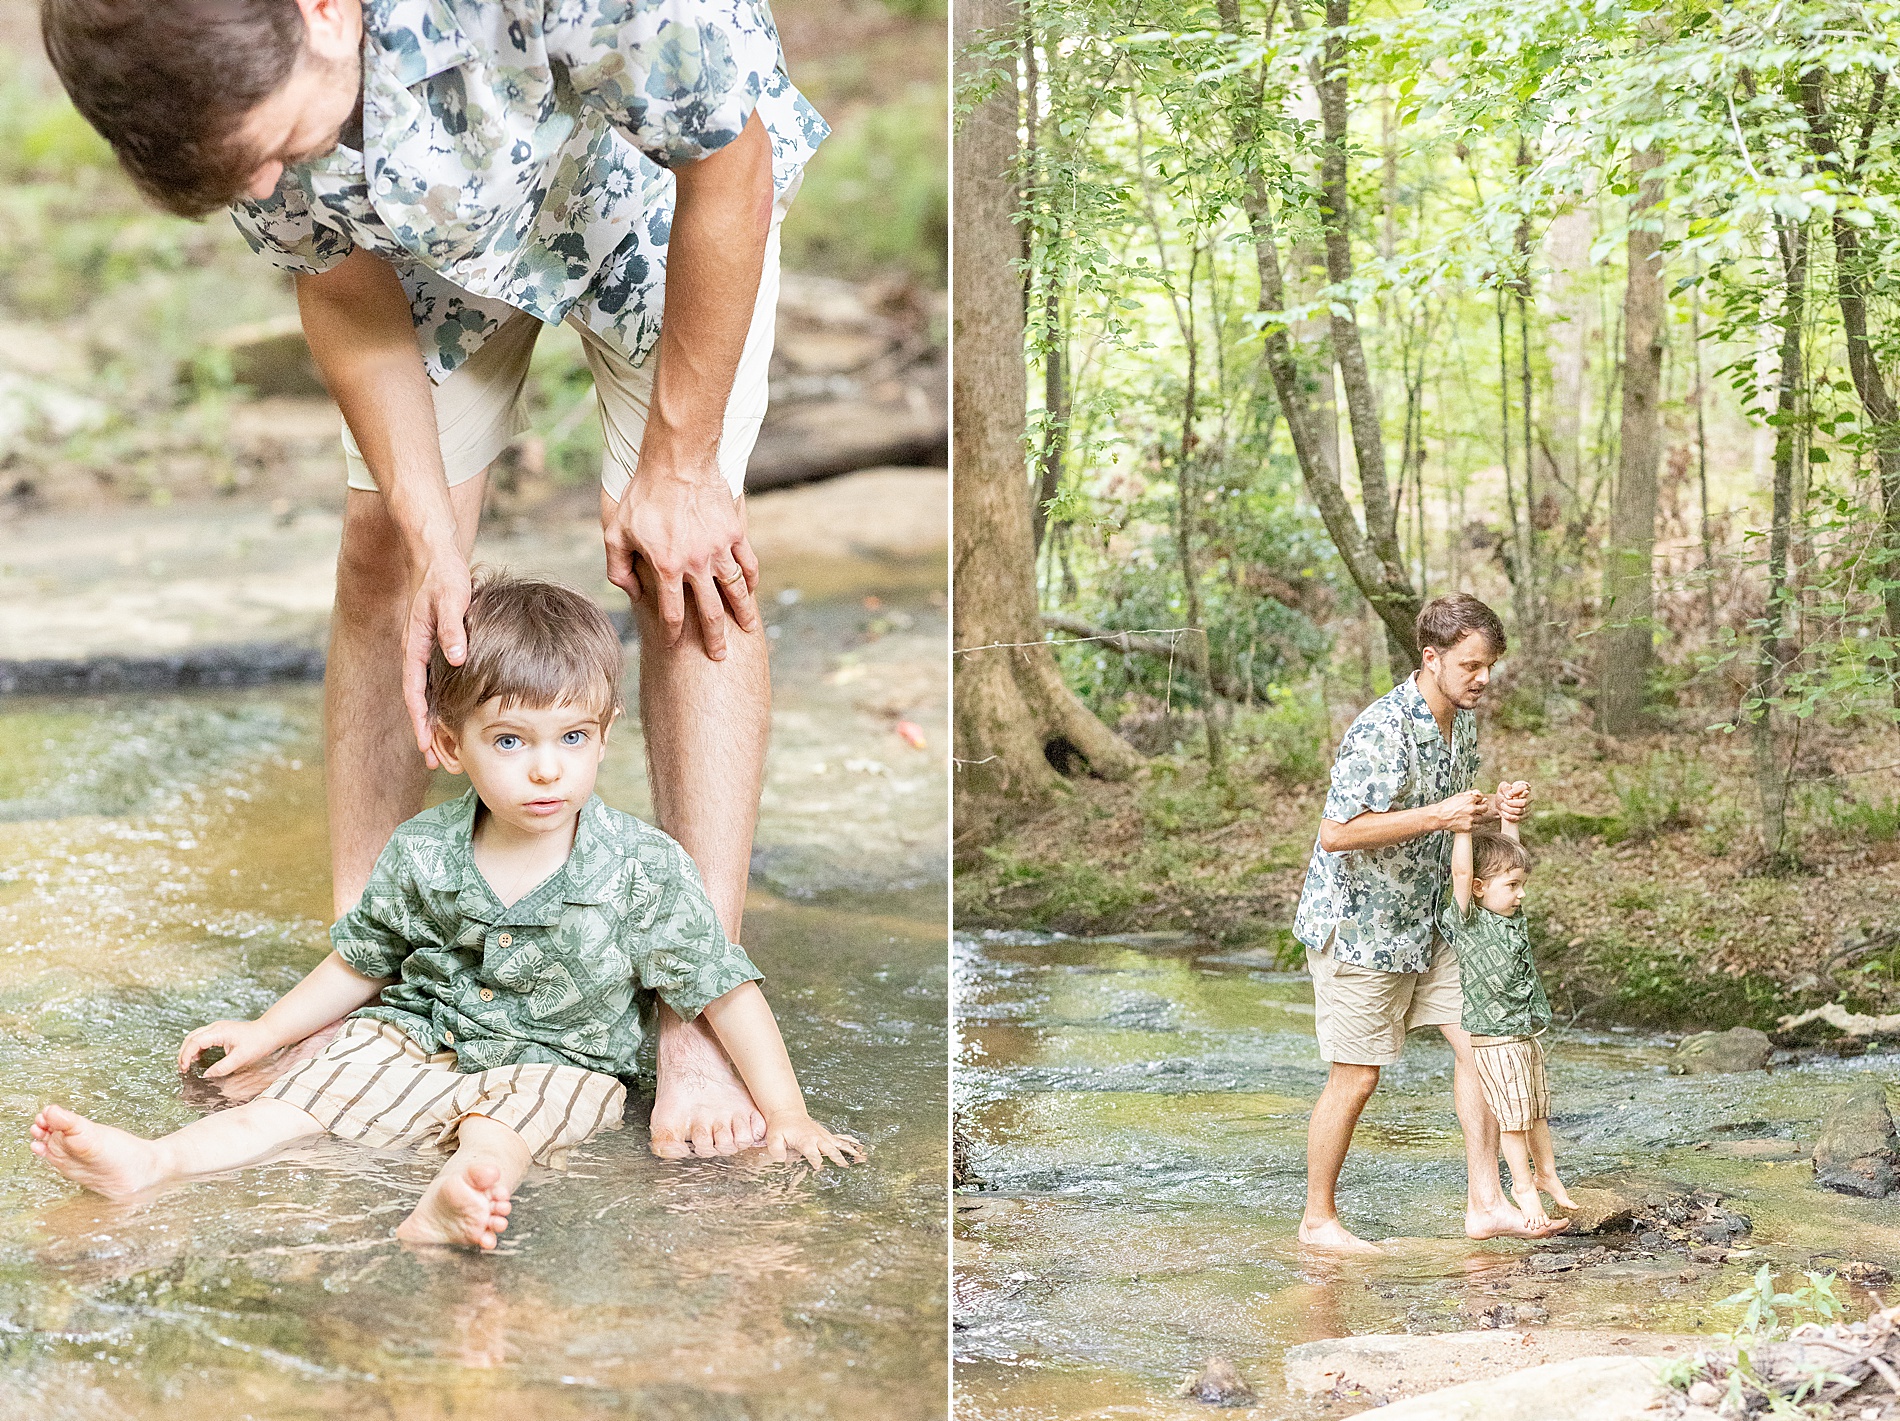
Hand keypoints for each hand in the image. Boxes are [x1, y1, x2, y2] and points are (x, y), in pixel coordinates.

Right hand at [177, 1020, 279, 1079]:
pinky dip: (196, 1047)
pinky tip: (198, 1058)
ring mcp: (218, 1027)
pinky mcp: (221, 1031)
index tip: (185, 1068)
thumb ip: (222, 1068)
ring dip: (188, 1049)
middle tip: (182, 1068)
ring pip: (195, 1036)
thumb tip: (206, 1076)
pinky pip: (202, 1037)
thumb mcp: (241, 1058)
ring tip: (187, 1064)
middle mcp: (215, 1027)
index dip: (186, 1055)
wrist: (269, 1032)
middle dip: (183, 1053)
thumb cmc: (258, 1043)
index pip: (194, 1042)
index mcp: (219, 1031)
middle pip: (190, 1037)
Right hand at [401, 553, 472, 766]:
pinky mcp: (437, 648)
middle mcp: (416, 653)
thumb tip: (458, 659)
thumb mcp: (451, 598)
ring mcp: (426, 652)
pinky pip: (436, 683)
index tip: (426, 746)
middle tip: (437, 764)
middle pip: (418, 701)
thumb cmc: (445, 576)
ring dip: (434, 723)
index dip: (420, 721)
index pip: (414, 692)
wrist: (436, 557)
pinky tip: (454, 718)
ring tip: (445, 752)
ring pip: (427, 695)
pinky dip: (442, 704)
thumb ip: (452, 627)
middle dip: (426, 733)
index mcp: (415, 645)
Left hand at [605, 468, 759, 660]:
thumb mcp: (615, 531)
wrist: (677, 461)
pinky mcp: (735, 532)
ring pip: (735, 591)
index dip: (673, 634)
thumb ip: (618, 567)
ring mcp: (719, 549)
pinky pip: (747, 563)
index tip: (674, 646)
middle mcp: (696, 564)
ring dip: (742, 614)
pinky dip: (751, 580)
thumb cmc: (642, 495)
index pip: (672, 613)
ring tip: (748, 630)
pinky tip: (750, 590)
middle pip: (710, 612)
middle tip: (720, 656)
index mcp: (666, 567)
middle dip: (715, 638)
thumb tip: (632, 593)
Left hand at [761, 1112, 865, 1168]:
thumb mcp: (773, 1138)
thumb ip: (776, 1149)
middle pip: (829, 1148)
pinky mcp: (824, 1134)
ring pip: (836, 1144)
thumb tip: (780, 1159)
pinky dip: (847, 1144)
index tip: (819, 1167)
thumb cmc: (780, 1127)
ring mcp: (822, 1135)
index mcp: (805, 1140)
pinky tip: (856, 1150)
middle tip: (844, 1165)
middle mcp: (816, 1138)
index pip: (812, 1153)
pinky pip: (837, 1139)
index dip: (815, 1160)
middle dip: (837, 1156)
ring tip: (858, 1158)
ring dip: (847, 1151)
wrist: (787, 1113)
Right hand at [1436, 789, 1495, 833]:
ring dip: (1476, 817)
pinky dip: (1473, 825)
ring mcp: (1471, 818)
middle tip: (1475, 811)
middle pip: (1485, 808)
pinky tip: (1466, 822)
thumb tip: (1477, 794)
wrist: (1439, 816)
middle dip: (1481, 809)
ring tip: (1468, 817)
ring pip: (1481, 818)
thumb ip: (1468, 794)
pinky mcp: (1469, 827)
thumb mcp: (1457, 796)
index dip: (1478, 801)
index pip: (1481, 798)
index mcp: (1470, 799)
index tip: (1475, 804)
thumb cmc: (1446, 806)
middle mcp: (1472, 809)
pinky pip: (1477, 826)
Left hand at [1497, 779, 1531, 823]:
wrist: (1500, 805)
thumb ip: (1505, 788)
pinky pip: (1517, 818)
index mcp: (1524, 787)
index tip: (1509, 794)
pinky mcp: (1526, 815)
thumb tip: (1509, 794)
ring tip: (1502, 806)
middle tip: (1504, 801)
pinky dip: (1508, 816)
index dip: (1516, 791)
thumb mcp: (1501, 788)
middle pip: (1524, 802)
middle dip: (1511, 803)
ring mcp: (1528, 807)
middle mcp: (1529, 797)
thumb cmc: (1503, 794)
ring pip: (1519, 811)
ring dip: (1508, 809)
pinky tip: (1504, 812)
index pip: (1525, 787)